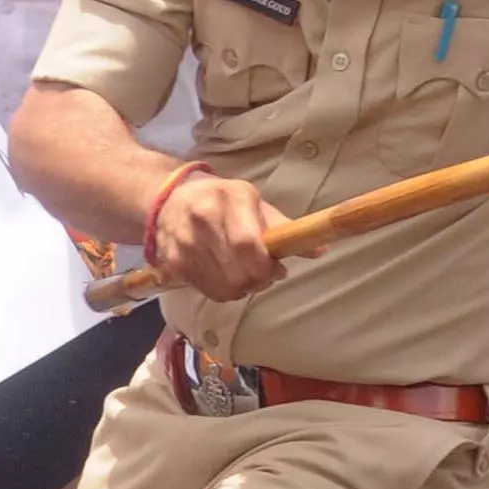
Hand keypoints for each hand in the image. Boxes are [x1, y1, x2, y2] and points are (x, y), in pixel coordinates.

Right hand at [150, 170, 287, 300]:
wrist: (169, 201)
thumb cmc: (221, 201)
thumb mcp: (253, 203)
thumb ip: (284, 229)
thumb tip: (320, 251)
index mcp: (229, 197)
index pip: (248, 244)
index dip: (266, 266)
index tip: (277, 269)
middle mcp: (203, 218)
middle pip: (238, 272)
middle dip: (258, 280)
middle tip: (263, 274)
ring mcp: (185, 242)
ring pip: (226, 287)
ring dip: (243, 287)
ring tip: (244, 273)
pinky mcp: (173, 262)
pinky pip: (210, 291)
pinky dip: (225, 290)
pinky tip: (225, 275)